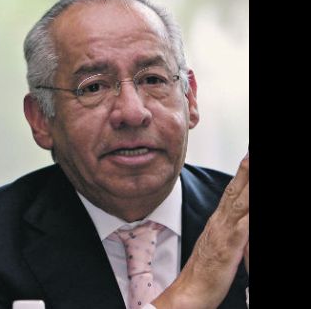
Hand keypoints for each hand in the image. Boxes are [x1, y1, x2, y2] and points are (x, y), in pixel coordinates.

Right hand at [153, 154, 248, 308]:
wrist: (190, 291)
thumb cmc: (205, 272)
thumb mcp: (218, 245)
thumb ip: (229, 232)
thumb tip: (239, 222)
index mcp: (218, 221)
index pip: (232, 191)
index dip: (242, 173)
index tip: (248, 156)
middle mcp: (220, 222)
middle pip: (236, 190)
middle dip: (246, 169)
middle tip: (251, 152)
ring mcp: (224, 232)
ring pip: (241, 203)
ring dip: (249, 184)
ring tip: (253, 163)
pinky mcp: (229, 246)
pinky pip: (244, 227)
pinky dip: (249, 216)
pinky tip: (253, 205)